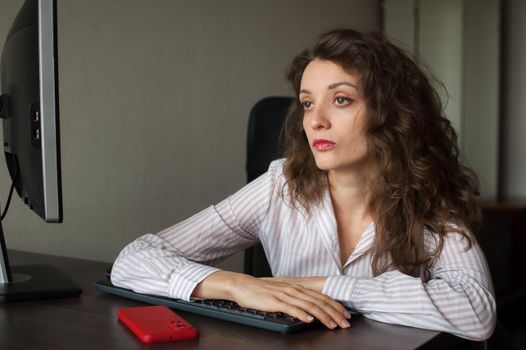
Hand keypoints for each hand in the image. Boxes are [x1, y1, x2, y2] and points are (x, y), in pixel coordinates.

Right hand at [230, 274, 350, 328]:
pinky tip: (309, 320)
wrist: (243, 285)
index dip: (335, 306)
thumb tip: (309, 311)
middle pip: (319, 302)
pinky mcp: (275, 301)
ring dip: (323, 316)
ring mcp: (285, 295)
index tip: (345, 315)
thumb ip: (296, 301)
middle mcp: (294, 290)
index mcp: (297, 288)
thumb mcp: (282, 294)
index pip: (321, 297)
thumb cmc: (262, 292)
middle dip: (334, 313)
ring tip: (332, 324)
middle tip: (345, 323)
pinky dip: (302, 314)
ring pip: (309, 306)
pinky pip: (291, 308)